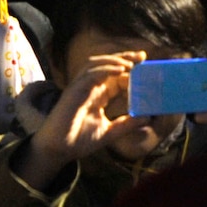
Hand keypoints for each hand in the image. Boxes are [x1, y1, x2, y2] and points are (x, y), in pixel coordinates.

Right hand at [12, 56, 146, 190]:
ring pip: (97, 64)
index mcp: (98, 95)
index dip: (129, 70)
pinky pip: (90, 74)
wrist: (58, 150)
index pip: (115, 76)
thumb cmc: (78, 140)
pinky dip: (106, 69)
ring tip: (131, 63)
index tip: (145, 67)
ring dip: (115, 60)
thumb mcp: (109, 132)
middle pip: (107, 65)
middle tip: (142, 56)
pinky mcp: (74, 91)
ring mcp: (81, 87)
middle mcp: (89, 88)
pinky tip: (120, 70)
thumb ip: (126, 124)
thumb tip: (147, 118)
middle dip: (124, 58)